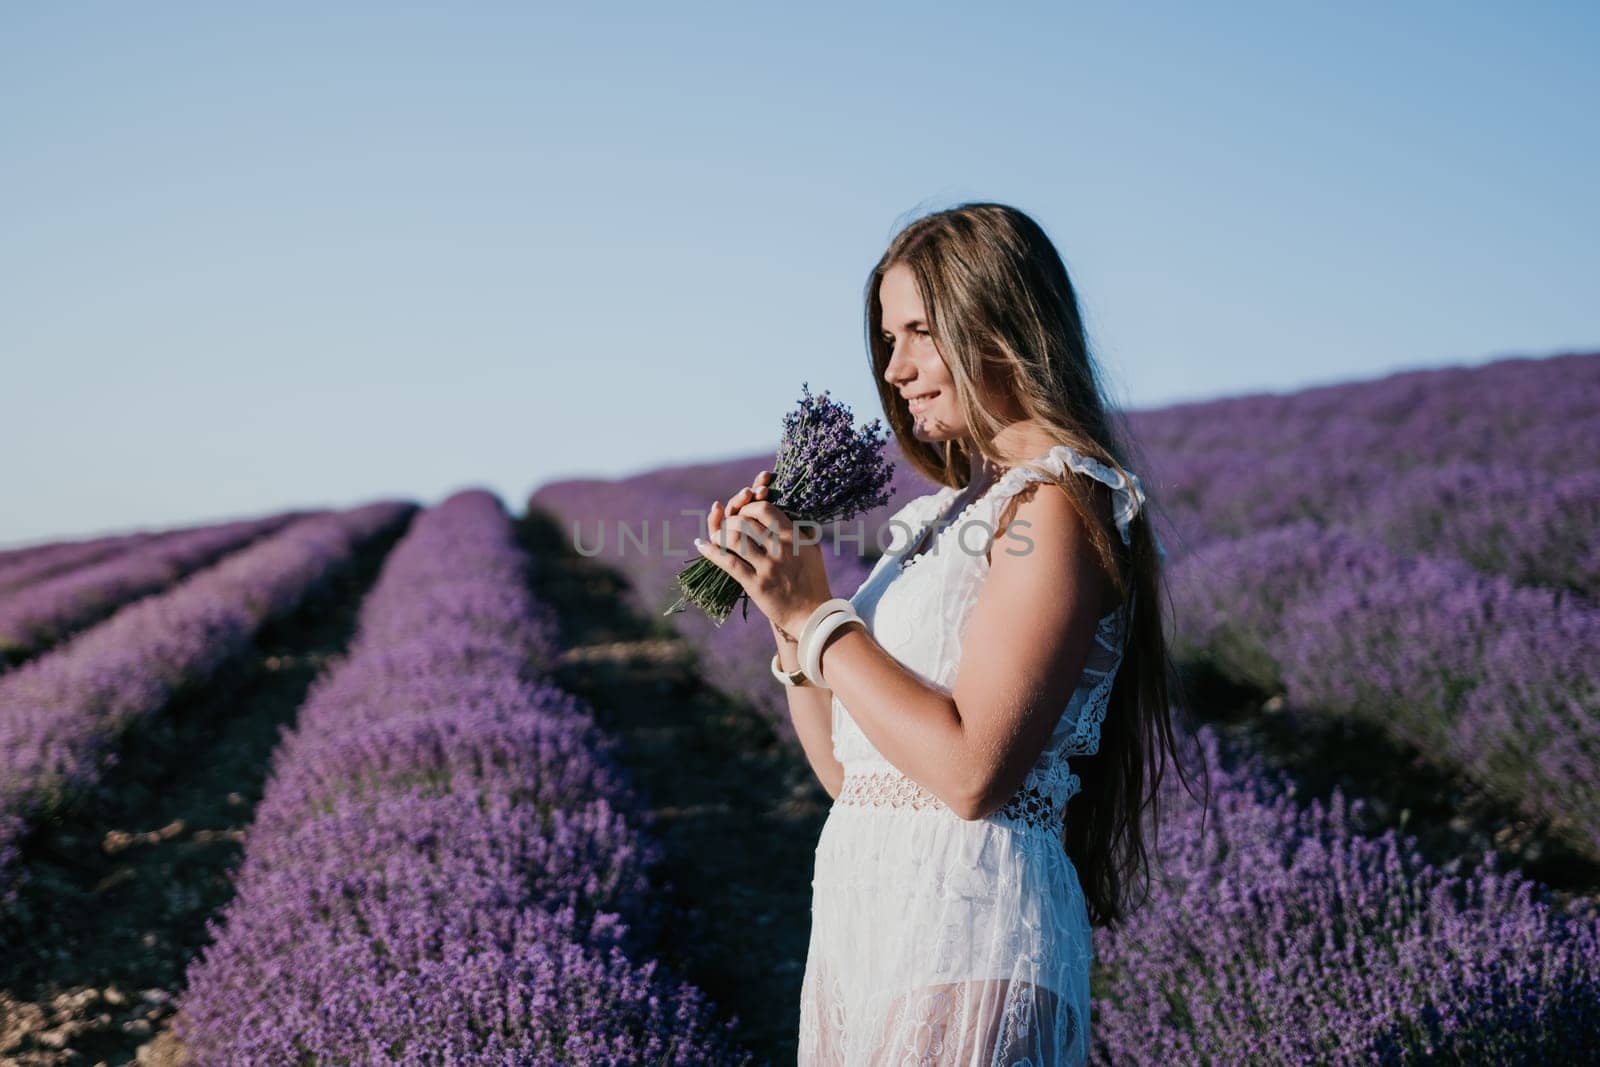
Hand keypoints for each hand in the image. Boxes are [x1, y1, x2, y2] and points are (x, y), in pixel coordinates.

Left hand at [698, 469, 832, 638]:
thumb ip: (800, 531)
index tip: (743, 514)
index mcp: (794, 537)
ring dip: (720, 534)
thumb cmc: (812, 581)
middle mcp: (780, 548)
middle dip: (730, 520)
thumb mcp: (812, 550)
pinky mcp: (756, 584)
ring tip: (715, 536)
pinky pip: (729, 563)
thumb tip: (790, 514)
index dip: (748, 508)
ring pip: (735, 539)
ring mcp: (768, 566)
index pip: (765, 509)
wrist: (813, 615)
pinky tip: (702, 545)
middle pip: (745, 521)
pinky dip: (711, 552)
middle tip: (726, 526)